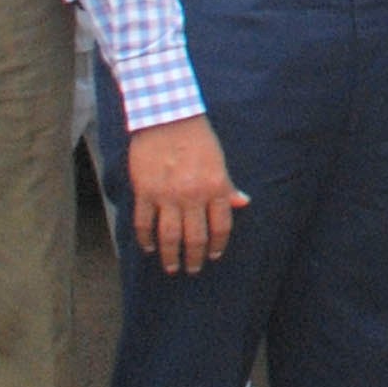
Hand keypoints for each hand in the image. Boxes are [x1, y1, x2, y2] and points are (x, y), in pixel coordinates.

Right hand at [126, 115, 246, 273]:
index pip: (221, 226)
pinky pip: (144, 223)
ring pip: (169, 236)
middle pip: (195, 238)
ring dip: (170, 256)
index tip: (214, 255)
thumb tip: (243, 203)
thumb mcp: (219, 161)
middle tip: (192, 268)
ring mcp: (166, 195)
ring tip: (172, 267)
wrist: (167, 117)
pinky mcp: (145, 191)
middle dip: (195, 258)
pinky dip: (146, 239)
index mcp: (215, 187)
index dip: (218, 245)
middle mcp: (192, 195)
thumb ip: (228, 185)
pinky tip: (149, 247)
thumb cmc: (197, 138)